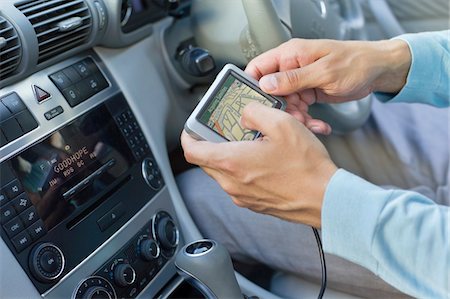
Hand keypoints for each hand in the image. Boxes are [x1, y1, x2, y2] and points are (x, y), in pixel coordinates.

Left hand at [181, 102, 336, 227]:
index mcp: (232, 162)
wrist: (325, 199)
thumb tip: (244, 116)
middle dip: (211, 143)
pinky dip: (241, 170)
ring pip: (222, 173)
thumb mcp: (281, 123)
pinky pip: (238, 183)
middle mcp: (232, 183)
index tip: (193, 127)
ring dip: (228, 157)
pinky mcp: (254, 203)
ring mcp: (242, 196)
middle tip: (225, 130)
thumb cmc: (306, 166)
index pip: (192, 150)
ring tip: (250, 144)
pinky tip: (263, 160)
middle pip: (206, 161)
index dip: (188, 135)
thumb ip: (255, 113)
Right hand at [245, 38, 410, 132]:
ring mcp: (300, 81)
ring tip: (310, 124)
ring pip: (285, 105)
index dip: (251, 86)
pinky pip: (299, 109)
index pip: (258, 68)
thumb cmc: (356, 62)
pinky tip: (318, 124)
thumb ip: (293, 78)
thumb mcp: (324, 72)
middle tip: (291, 119)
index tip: (253, 105)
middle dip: (279, 110)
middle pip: (270, 92)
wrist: (378, 71)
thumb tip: (266, 83)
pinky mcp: (308, 92)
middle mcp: (292, 67)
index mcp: (291, 54)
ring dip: (296, 118)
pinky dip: (307, 119)